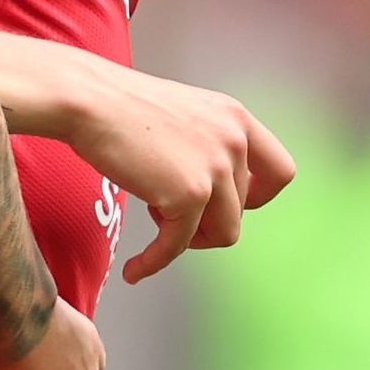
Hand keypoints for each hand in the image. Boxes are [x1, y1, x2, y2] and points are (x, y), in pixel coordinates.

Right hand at [65, 60, 295, 283]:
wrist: (88, 99)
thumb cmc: (120, 106)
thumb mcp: (185, 114)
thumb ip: (209, 144)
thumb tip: (215, 193)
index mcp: (236, 118)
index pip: (281, 171)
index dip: (257, 198)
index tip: (226, 205)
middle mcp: (234, 141)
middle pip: (242, 210)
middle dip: (206, 217)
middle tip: (167, 208)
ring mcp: (214, 168)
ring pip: (223, 233)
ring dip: (190, 238)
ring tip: (154, 220)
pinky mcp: (188, 194)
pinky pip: (177, 246)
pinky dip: (154, 262)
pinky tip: (134, 270)